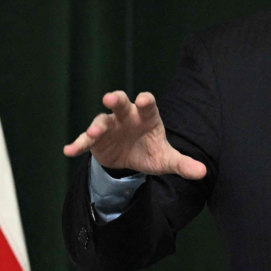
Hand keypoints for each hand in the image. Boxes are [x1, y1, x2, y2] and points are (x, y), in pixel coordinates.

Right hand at [63, 90, 206, 179]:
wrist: (131, 161)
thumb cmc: (150, 151)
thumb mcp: (166, 159)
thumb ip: (182, 164)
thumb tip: (203, 172)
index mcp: (147, 117)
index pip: (147, 105)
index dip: (145, 101)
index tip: (143, 100)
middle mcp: (126, 117)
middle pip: (120, 103)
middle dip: (115, 100)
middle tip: (110, 98)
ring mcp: (109, 126)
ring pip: (101, 120)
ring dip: (96, 126)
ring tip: (93, 133)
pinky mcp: (95, 140)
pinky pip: (85, 140)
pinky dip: (77, 144)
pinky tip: (68, 151)